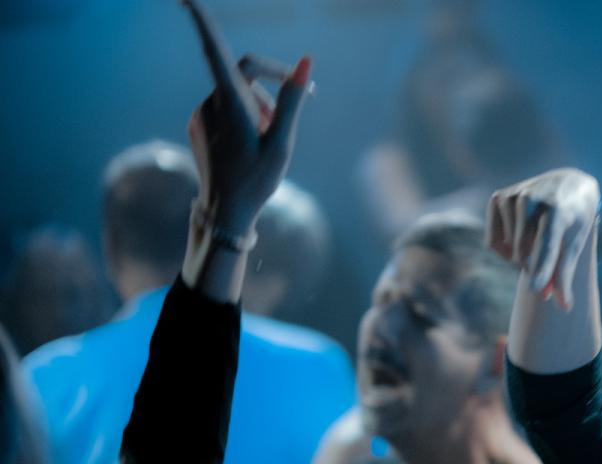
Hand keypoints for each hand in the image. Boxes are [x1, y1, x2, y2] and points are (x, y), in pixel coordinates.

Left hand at [182, 0, 310, 234]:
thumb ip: (293, 100)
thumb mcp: (283, 143)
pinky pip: (227, 104)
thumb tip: (306, 63)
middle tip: (309, 96)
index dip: (201, 18)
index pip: (216, 50)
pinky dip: (247, 114)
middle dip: (273, 80)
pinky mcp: (200, 124)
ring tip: (274, 138)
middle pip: (243, 68)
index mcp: (231, 105)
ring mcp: (203, 114)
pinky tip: (255, 144)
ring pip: (238, 89)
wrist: (224, 214)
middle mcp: (211, 103)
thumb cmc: (257, 182)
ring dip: (262, 104)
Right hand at [486, 168, 599, 310]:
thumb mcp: (574, 245)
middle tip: (547, 257)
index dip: (542, 268)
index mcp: (558, 210)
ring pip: (509, 251)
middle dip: (535, 266)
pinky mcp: (497, 198)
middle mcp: (533, 199)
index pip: (547, 244)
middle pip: (525, 255)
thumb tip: (564, 308)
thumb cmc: (573, 221)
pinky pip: (493, 243)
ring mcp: (512, 196)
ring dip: (521, 258)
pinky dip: (504, 249)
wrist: (567, 184)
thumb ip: (565, 276)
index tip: (536, 290)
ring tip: (535, 243)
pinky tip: (517, 239)